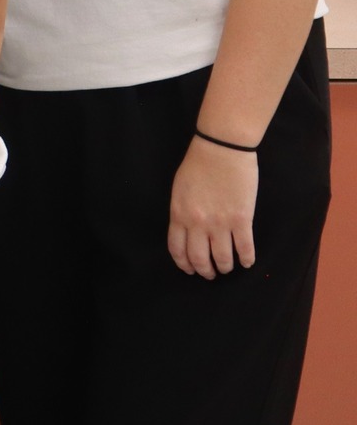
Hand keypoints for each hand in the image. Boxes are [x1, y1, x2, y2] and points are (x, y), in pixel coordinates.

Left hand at [168, 135, 257, 278]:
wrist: (221, 150)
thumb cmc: (198, 165)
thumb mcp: (179, 191)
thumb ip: (181, 212)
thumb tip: (186, 231)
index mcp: (179, 215)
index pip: (177, 249)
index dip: (184, 264)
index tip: (189, 270)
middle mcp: (198, 223)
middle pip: (199, 258)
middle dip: (205, 271)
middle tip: (210, 274)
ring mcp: (220, 223)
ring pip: (222, 257)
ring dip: (225, 267)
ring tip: (228, 268)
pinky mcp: (242, 220)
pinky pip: (245, 247)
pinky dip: (246, 259)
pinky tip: (247, 262)